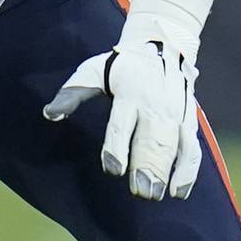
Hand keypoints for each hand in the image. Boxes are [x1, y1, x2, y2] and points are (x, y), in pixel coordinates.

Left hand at [44, 18, 201, 199]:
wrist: (163, 46)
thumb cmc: (121, 65)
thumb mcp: (93, 70)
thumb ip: (72, 94)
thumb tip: (49, 114)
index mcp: (129, 93)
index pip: (122, 123)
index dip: (117, 146)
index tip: (113, 168)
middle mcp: (154, 105)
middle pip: (150, 140)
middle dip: (146, 167)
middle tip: (140, 191)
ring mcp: (174, 114)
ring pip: (172, 147)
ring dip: (165, 172)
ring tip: (155, 194)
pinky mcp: (188, 121)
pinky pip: (191, 149)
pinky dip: (187, 171)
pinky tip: (178, 192)